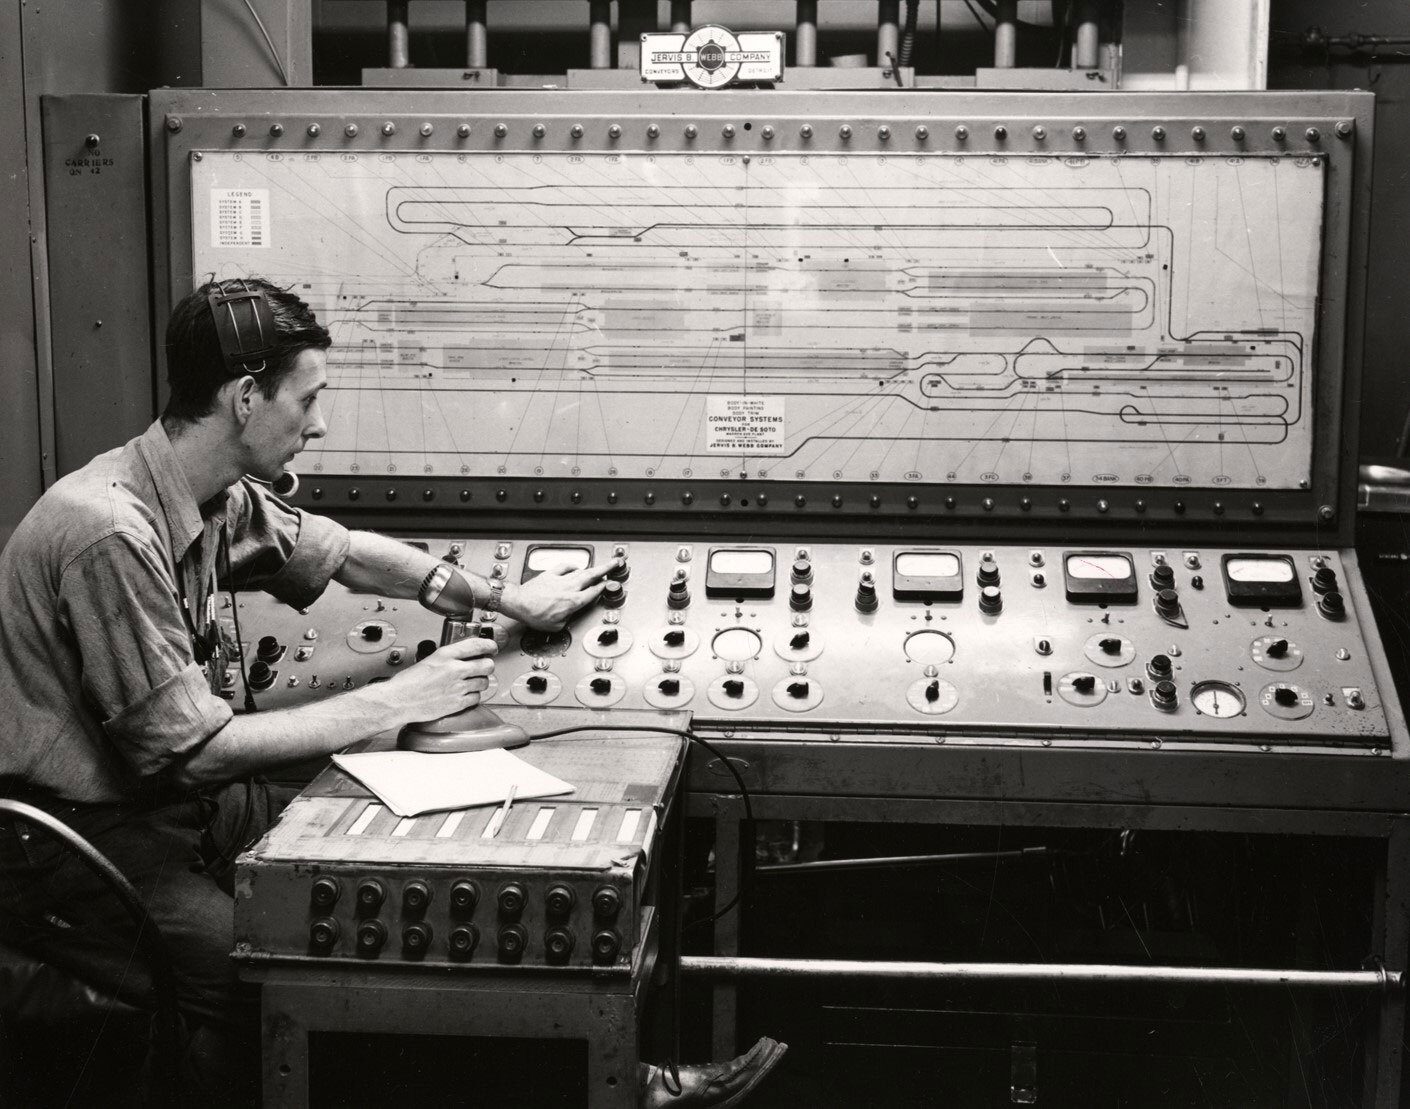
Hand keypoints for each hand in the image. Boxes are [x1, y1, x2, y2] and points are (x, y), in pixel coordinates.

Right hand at [383, 634, 496, 722]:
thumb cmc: (407, 683)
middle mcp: (454, 670)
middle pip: (487, 665)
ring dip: (481, 682)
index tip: (492, 647)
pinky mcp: (457, 703)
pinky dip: (474, 696)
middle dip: (487, 665)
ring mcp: (458, 687)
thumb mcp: (428, 660)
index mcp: (446, 655)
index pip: (477, 645)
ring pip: (484, 682)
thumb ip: (447, 658)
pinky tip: (467, 694)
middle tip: (484, 667)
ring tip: (473, 682)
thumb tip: (462, 657)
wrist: (398, 701)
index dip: (489, 645)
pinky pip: (477, 698)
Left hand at [501, 559, 620, 630]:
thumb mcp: (556, 626)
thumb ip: (567, 619)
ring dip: (592, 569)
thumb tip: (569, 617)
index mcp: (574, 602)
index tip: (611, 585)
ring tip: (600, 566)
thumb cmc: (535, 615)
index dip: (604, 588)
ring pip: (581, 571)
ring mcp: (560, 579)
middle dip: (606, 569)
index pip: (594, 592)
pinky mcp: (550, 574)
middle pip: (592, 576)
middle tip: (615, 563)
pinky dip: (573, 566)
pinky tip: (576, 567)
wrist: (519, 603)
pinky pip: (565, 567)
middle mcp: (570, 588)